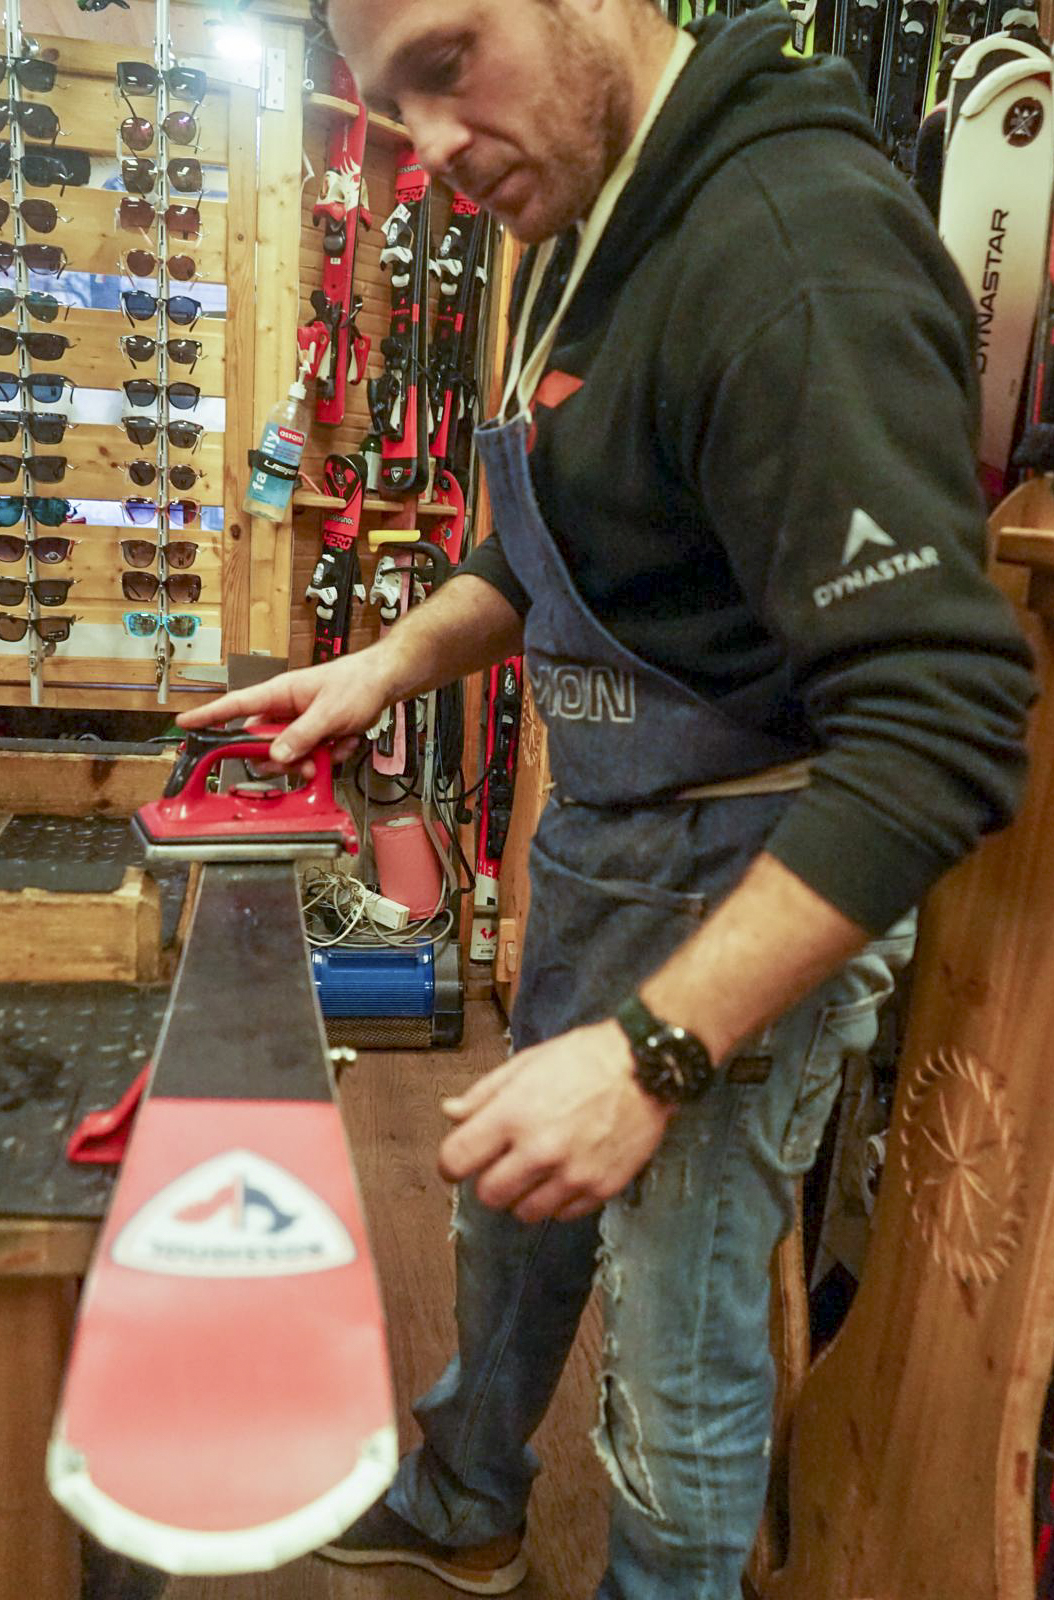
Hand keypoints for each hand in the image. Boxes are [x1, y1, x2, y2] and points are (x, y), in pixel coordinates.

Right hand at [175, 647, 393, 771]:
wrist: (384, 682)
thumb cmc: (356, 683)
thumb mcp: (330, 712)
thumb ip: (302, 735)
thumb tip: (276, 755)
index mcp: (280, 694)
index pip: (236, 706)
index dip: (209, 717)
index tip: (186, 726)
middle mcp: (285, 709)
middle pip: (262, 743)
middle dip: (281, 757)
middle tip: (303, 760)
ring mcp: (299, 723)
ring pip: (286, 755)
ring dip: (308, 760)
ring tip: (330, 751)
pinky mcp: (315, 734)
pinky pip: (310, 756)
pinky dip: (328, 755)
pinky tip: (344, 741)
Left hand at [438, 1020, 673, 1222]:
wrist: (645, 1067)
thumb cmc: (585, 1059)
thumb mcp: (526, 1064)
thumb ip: (484, 1094)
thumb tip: (451, 1113)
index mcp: (513, 1114)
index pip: (456, 1159)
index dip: (450, 1164)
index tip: (456, 1163)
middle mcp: (540, 1150)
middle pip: (489, 1195)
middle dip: (489, 1181)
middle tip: (502, 1164)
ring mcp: (572, 1174)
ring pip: (524, 1213)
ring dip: (523, 1195)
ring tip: (537, 1170)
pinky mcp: (601, 1189)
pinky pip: (563, 1214)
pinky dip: (558, 1200)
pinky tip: (565, 1173)